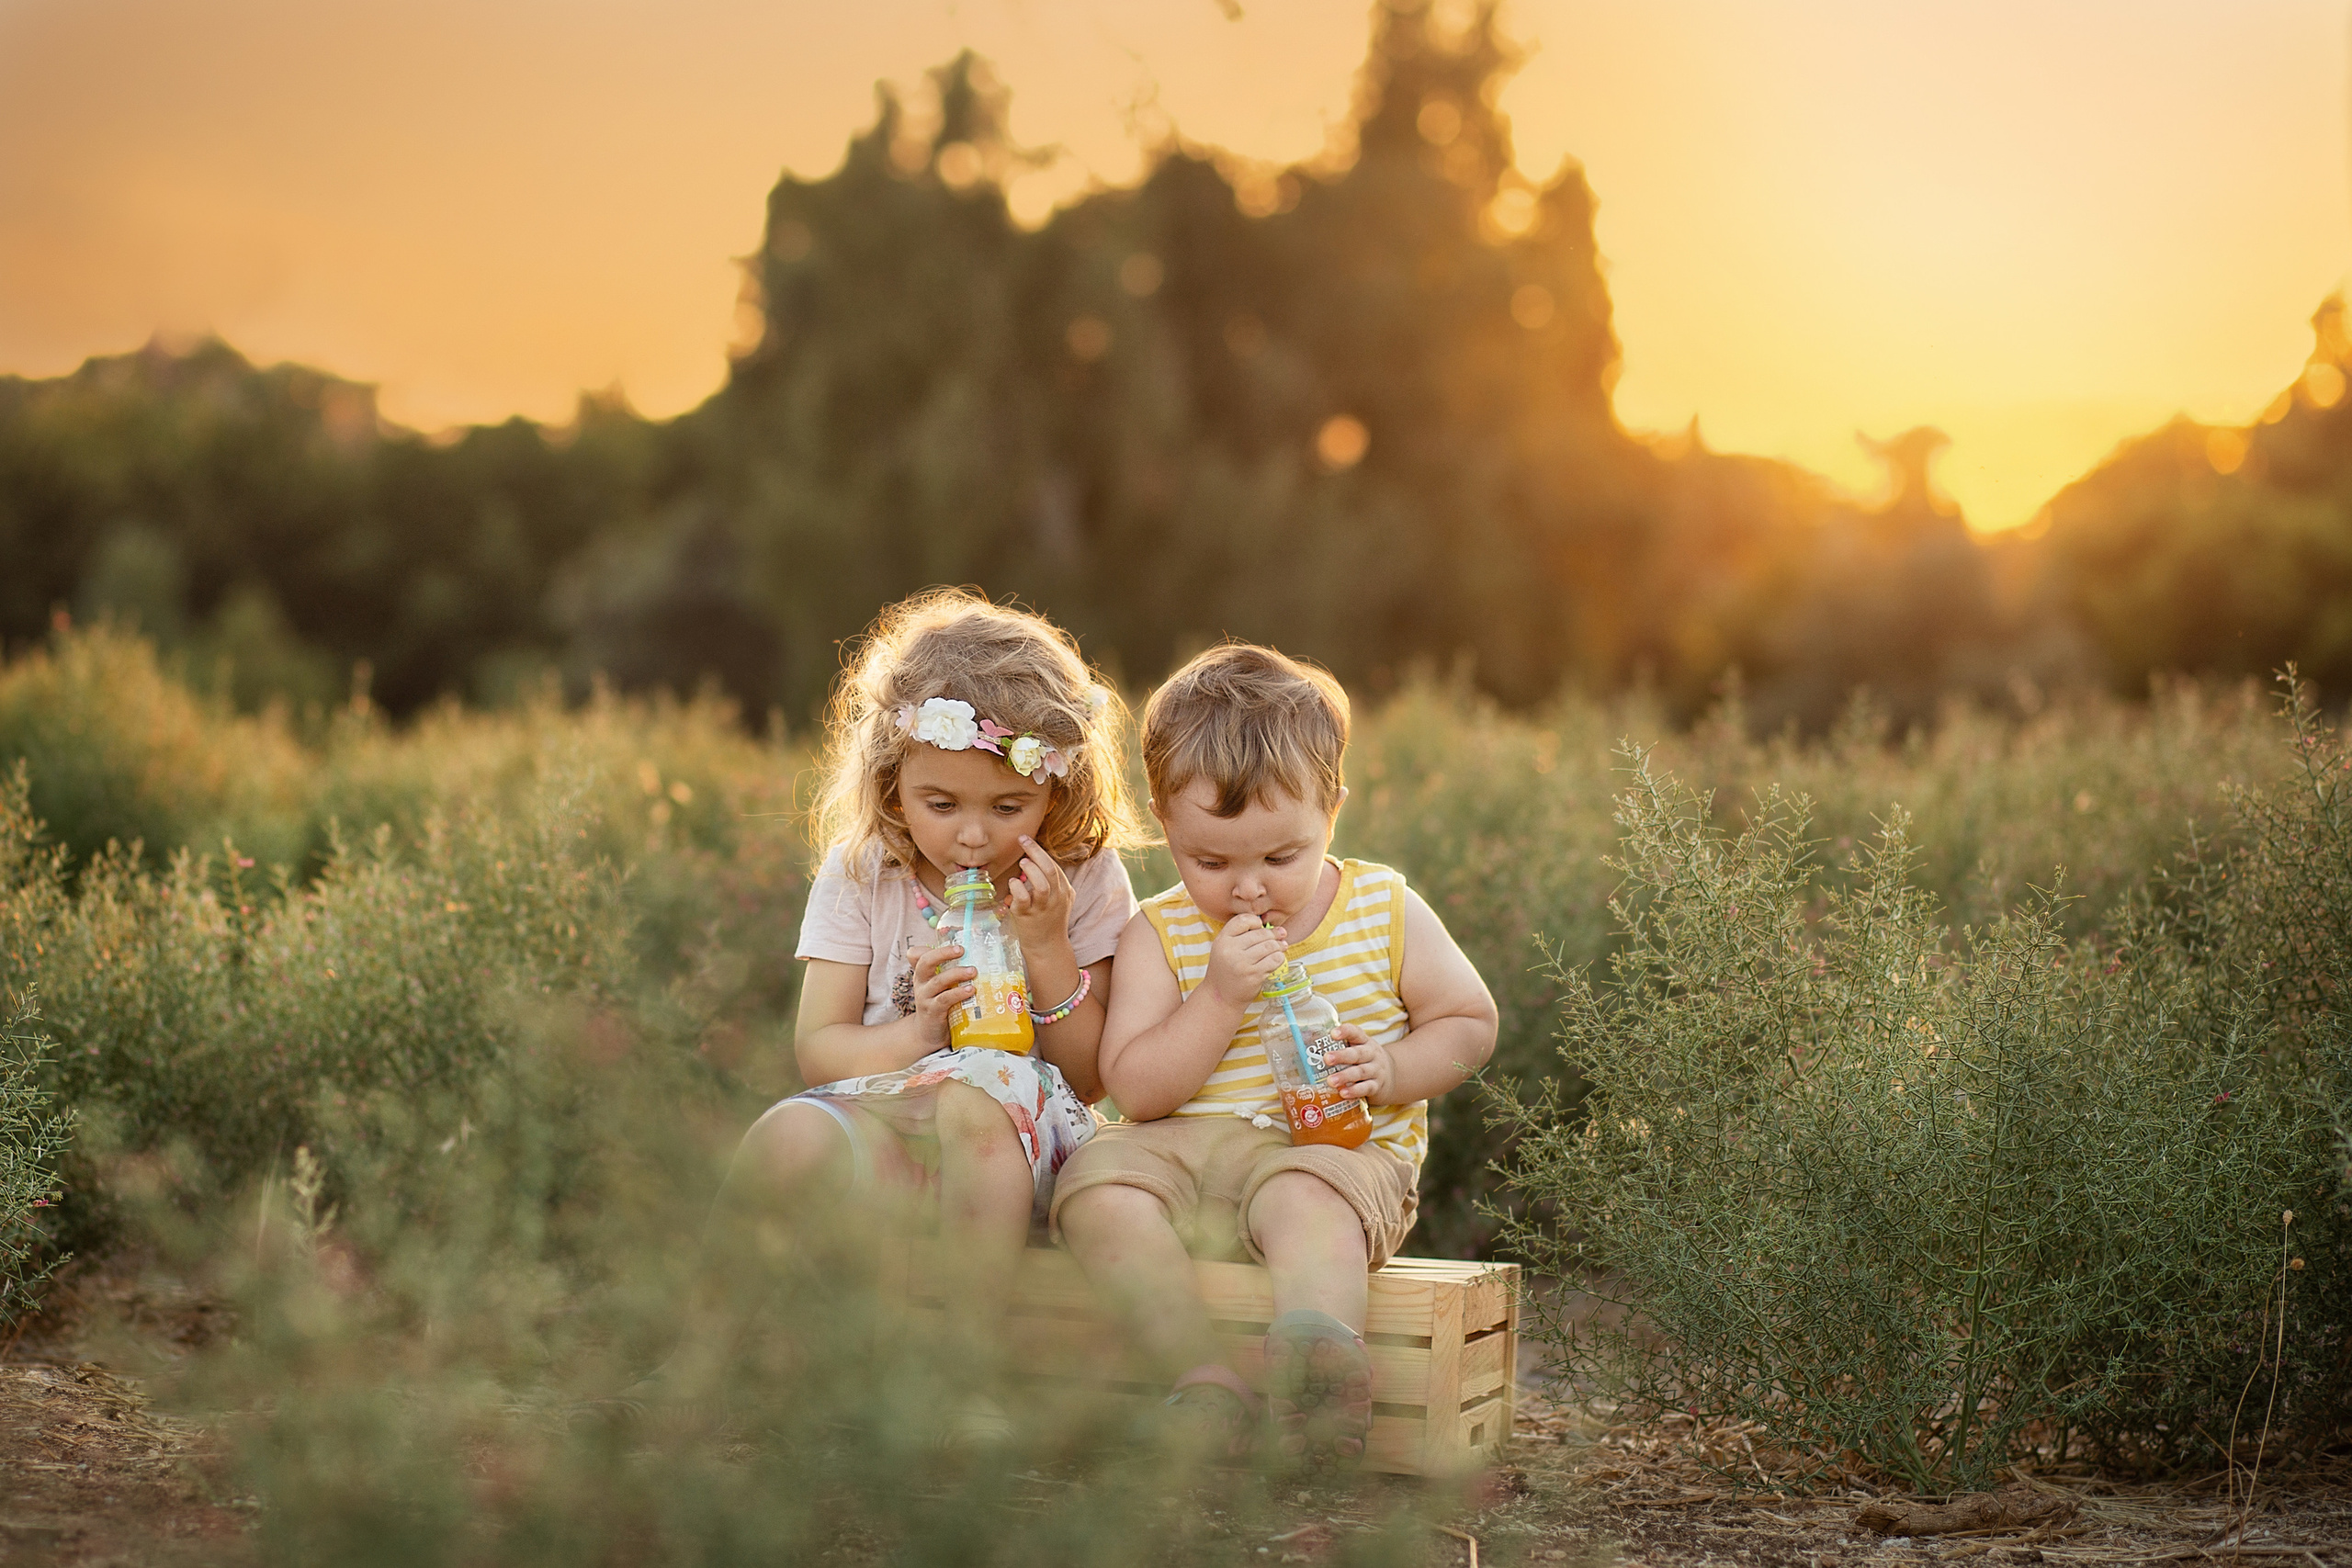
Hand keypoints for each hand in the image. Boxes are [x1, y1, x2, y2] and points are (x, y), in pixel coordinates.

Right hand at [910, 939, 974, 1049]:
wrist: (929, 1034)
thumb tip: (980, 957)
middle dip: (943, 953)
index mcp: (923, 973)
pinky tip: (970, 990)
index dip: (931, 947)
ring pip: (938, 981)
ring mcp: (925, 997)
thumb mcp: (942, 986)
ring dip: (957, 973)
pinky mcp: (933, 1011)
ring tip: (973, 971)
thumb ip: (953, 972)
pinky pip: (944, 999)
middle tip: (962, 949)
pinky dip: (958, 993)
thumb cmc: (940, 1004)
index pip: (919, 954)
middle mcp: (921, 982)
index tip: (954, 942)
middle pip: (925, 962)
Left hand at [1004, 836, 1075, 953]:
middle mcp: (1056, 898)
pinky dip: (1017, 888)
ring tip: (1022, 863)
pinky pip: (1024, 899)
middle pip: (1050, 870)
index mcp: (1064, 891)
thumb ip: (1052, 883)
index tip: (1026, 839)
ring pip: (1041, 884)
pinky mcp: (1028, 917)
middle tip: (1023, 841)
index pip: (1053, 866)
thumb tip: (1033, 860)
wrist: (1048, 948)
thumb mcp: (1059, 900)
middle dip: (1035, 852)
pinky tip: (1013, 883)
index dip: (1039, 851)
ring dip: (1030, 870)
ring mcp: (1043, 908)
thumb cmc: (1049, 921)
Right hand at [1204, 911, 1288, 1009]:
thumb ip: (1241, 936)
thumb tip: (1276, 929)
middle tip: (1281, 935)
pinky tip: (1276, 959)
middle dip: (1274, 934)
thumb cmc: (1226, 971)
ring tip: (1281, 947)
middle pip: (1260, 933)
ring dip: (1279, 946)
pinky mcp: (1254, 975)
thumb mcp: (1224, 949)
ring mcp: (1242, 963)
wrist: (1220, 997)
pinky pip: (1274, 960)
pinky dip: (1279, 958)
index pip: (1242, 920)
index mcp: (1222, 940)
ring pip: (1270, 946)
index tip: (1261, 927)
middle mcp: (1230, 950)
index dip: (1255, 921)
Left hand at [1320, 1024, 1393, 1103]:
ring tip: (1330, 1081)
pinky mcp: (1376, 1086)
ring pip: (1360, 1072)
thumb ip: (1337, 1046)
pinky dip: (1355, 1091)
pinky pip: (1366, 1088)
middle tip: (1326, 1059)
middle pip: (1357, 1053)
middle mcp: (1372, 1054)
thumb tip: (1305, 1039)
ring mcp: (1376, 1070)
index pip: (1356, 1033)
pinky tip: (1343, 1093)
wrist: (1392, 1076)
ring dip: (1345, 1076)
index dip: (1345, 1032)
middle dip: (1341, 1056)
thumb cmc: (1364, 1060)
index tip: (1332, 1033)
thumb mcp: (1356, 1049)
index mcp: (1364, 1042)